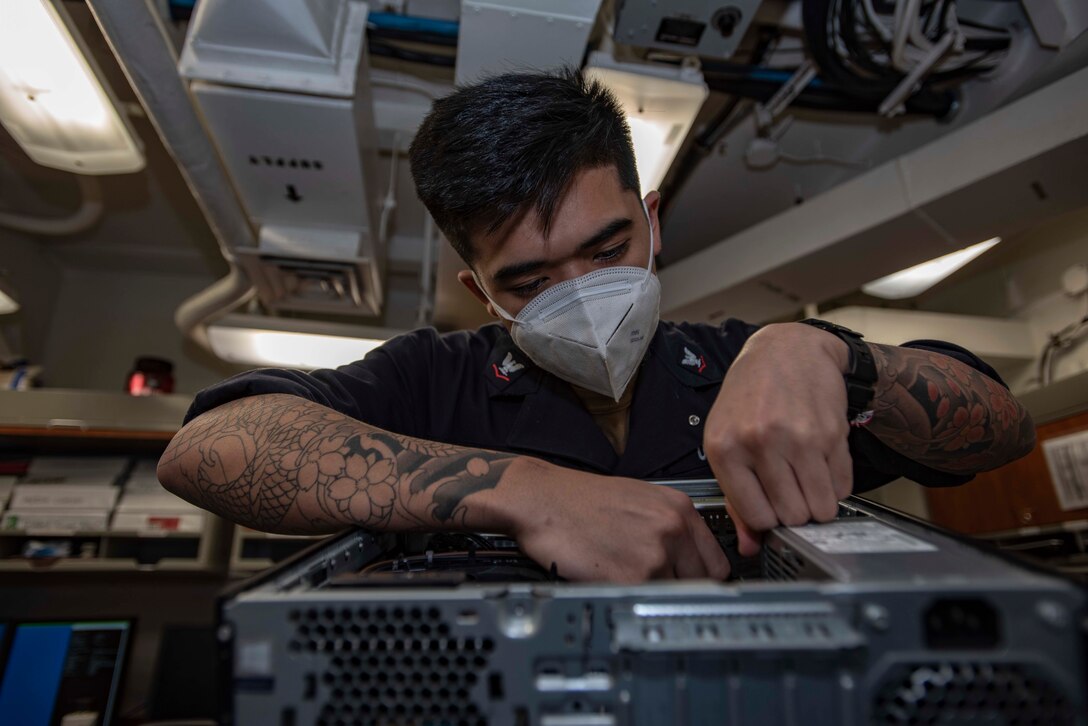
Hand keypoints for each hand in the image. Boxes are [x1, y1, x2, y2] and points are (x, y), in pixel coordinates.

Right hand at [505, 463, 730, 582]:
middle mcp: (674, 529)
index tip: (690, 582)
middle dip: (679, 586)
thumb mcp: (640, 498)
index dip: (700, 575)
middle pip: (701, 583)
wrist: (541, 500)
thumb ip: (671, 526)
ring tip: (623, 574)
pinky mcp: (632, 577)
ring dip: (651, 592)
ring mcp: (656, 555)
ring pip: (673, 595)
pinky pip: (644, 601)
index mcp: (679, 509)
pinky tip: (609, 578)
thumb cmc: (581, 499)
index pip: (716, 561)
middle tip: (651, 580)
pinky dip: (628, 596)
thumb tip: (690, 560)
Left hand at [703, 323, 854, 554]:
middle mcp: (760, 442)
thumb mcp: (727, 440)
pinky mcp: (831, 433)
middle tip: (792, 493)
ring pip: (822, 508)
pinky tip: (821, 464)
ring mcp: (799, 437)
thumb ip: (737, 497)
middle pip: (793, 516)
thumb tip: (751, 546)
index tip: (772, 509)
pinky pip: (844, 486)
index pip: (757, 516)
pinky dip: (836, 485)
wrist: (786, 349)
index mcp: (726, 448)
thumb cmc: (749, 396)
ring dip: (819, 504)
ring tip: (807, 482)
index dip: (768, 520)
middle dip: (796, 513)